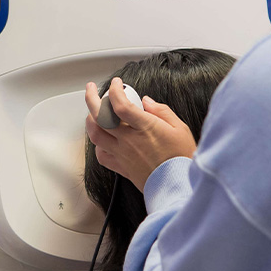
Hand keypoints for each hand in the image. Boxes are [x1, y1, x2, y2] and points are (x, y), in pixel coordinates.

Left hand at [85, 77, 196, 191]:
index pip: (120, 105)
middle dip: (91, 98)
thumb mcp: (179, 128)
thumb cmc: (181, 158)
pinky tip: (103, 139)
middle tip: (91, 89)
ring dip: (90, 120)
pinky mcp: (121, 168)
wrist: (178, 186)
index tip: (116, 84)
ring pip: (95, 135)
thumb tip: (146, 101)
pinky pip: (101, 156)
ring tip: (92, 112)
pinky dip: (98, 145)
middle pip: (100, 117)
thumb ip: (161, 111)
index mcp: (145, 128)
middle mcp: (129, 140)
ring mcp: (123, 154)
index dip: (114, 90)